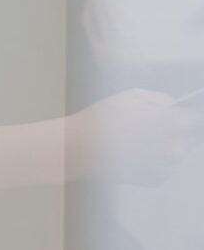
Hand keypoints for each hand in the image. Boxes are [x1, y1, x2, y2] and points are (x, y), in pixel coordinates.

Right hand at [69, 88, 203, 185]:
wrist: (84, 148)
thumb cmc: (104, 118)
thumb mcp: (130, 96)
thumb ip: (159, 98)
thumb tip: (173, 104)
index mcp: (171, 123)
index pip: (199, 118)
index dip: (195, 114)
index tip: (191, 113)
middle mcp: (175, 147)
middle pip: (190, 136)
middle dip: (178, 129)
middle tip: (152, 124)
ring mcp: (167, 166)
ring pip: (176, 152)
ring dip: (166, 144)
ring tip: (138, 138)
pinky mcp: (158, 179)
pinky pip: (165, 166)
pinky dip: (155, 159)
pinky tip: (134, 151)